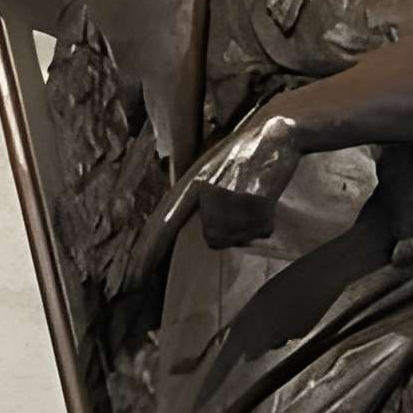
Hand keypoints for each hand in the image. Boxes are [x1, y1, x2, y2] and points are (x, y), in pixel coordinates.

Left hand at [119, 108, 304, 288]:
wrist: (277, 134)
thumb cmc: (246, 152)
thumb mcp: (212, 167)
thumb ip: (199, 195)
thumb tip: (202, 229)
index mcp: (193, 184)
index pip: (164, 223)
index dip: (149, 250)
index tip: (135, 278)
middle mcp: (208, 193)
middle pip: (216, 239)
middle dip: (231, 231)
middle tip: (243, 207)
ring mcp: (231, 197)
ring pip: (240, 236)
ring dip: (251, 225)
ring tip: (255, 198)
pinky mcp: (255, 201)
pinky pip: (261, 230)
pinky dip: (266, 221)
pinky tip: (266, 199)